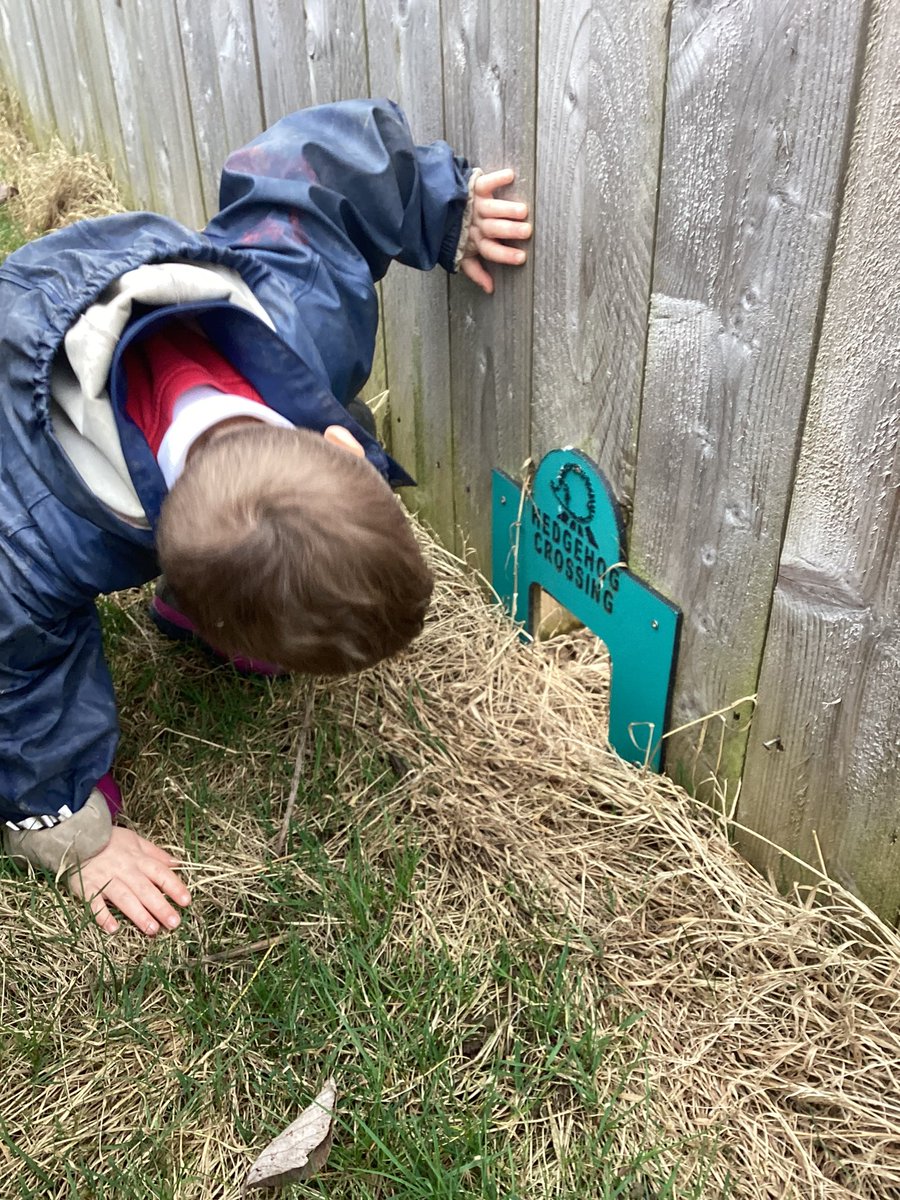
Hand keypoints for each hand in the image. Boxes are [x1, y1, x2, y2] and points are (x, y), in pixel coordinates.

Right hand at [65, 826, 191, 935]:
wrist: (75, 837)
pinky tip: (114, 929)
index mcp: (138, 858)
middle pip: (145, 890)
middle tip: (174, 923)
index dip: (174, 887)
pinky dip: (103, 916)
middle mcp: (124, 870)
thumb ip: (155, 853)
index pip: (160, 873)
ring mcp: (105, 879)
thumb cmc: (109, 841)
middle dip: (161, 907)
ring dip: (139, 915)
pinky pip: (95, 904)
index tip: (186, 901)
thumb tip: (177, 863)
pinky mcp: (86, 888)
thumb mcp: (135, 840)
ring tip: (152, 930)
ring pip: (125, 898)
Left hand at [459, 168, 531, 293]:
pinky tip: (511, 176)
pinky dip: (497, 178)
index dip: (505, 255)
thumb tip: (490, 289)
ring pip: (492, 208)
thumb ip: (476, 272)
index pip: (491, 250)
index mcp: (476, 241)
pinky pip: (486, 183)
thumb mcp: (463, 255)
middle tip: (526, 231)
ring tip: (522, 211)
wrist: (433, 206)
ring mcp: (475, 205)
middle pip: (494, 228)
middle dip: (510, 231)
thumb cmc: (455, 233)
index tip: (521, 258)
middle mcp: (476, 223)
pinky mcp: (474, 188)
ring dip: (507, 209)